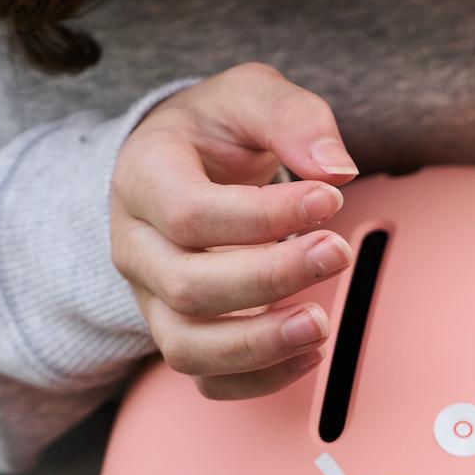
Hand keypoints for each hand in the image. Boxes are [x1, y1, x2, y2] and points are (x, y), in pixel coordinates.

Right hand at [110, 62, 358, 399]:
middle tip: (338, 252)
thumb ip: (292, 118)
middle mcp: (136, 245)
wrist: (187, 161)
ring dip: (260, 345)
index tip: (330, 200)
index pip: (188, 213)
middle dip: (269, 278)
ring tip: (321, 324)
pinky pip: (207, 379)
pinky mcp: (181, 331)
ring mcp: (153, 297)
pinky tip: (311, 352)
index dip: (263, 216)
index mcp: (143, 177)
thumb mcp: (252, 95)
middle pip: (187, 287)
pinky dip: (259, 379)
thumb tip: (337, 169)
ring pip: (187, 347)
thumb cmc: (219, 129)